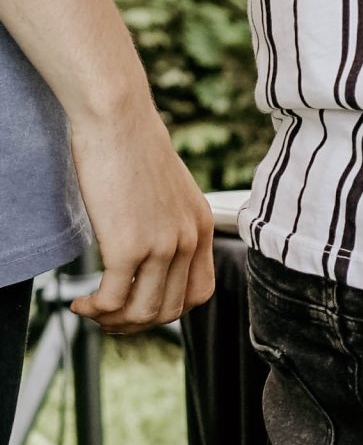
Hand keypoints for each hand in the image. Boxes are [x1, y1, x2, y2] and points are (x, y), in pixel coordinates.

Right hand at [66, 91, 215, 331]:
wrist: (119, 121)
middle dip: (135, 323)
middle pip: (170, 310)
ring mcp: (162, 244)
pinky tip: (79, 302)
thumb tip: (153, 253)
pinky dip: (94, 310)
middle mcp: (189, 239)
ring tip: (92, 310)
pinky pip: (113, 301)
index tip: (140, 307)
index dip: (169, 310)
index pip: (200, 293)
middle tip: (107, 316)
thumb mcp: (168, 192)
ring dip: (113, 322)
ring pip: (143, 313)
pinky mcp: (129, 246)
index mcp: (202, 226)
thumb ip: (169, 223)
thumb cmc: (134, 151)